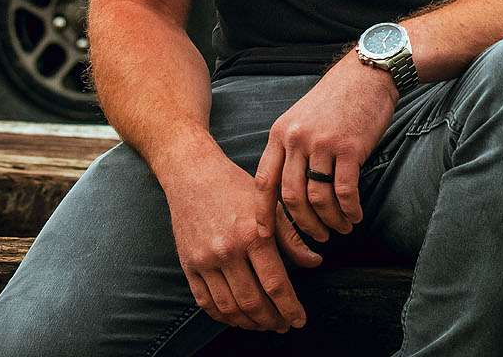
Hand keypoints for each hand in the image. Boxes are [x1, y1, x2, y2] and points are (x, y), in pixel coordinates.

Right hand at [162, 152, 322, 331]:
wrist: (193, 176)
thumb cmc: (236, 188)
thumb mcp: (271, 205)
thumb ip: (292, 238)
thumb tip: (314, 262)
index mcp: (252, 235)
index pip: (275, 284)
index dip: (290, 308)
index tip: (299, 320)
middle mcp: (227, 250)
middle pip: (252, 301)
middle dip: (272, 320)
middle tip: (284, 325)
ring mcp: (204, 260)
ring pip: (229, 307)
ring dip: (249, 323)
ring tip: (264, 324)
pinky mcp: (188, 265)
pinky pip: (205, 302)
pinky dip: (223, 316)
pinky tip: (238, 317)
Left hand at [256, 57, 398, 245]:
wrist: (367, 74)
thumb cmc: (335, 99)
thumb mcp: (300, 118)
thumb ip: (290, 148)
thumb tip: (285, 190)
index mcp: (280, 134)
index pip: (263, 181)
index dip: (262, 212)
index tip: (264, 235)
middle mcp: (297, 139)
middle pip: (291, 196)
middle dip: (303, 224)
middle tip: (317, 237)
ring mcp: (323, 144)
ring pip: (318, 197)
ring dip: (330, 220)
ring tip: (341, 228)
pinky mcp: (350, 148)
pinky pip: (344, 191)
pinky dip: (349, 210)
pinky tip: (355, 216)